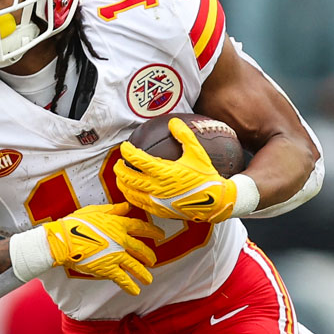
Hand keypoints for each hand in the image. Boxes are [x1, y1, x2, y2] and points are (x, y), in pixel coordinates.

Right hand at [40, 204, 158, 293]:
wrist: (64, 240)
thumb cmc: (75, 223)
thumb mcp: (95, 211)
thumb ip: (113, 210)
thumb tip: (127, 206)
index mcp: (118, 224)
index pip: (140, 227)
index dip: (152, 230)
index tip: (160, 234)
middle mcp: (121, 240)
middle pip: (141, 249)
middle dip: (149, 256)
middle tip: (153, 261)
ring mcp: (116, 255)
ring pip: (135, 266)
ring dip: (143, 273)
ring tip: (148, 280)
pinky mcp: (108, 269)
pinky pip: (123, 279)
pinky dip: (130, 286)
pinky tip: (136, 291)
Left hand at [115, 120, 241, 221]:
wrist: (215, 202)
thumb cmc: (206, 177)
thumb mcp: (197, 153)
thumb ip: (184, 136)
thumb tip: (173, 122)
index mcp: (165, 172)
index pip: (138, 160)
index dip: (128, 152)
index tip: (125, 147)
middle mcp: (157, 188)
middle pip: (129, 177)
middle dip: (120, 168)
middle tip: (118, 162)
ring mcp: (157, 201)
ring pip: (131, 192)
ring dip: (122, 183)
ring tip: (120, 177)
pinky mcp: (159, 210)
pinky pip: (139, 204)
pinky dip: (131, 196)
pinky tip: (131, 192)